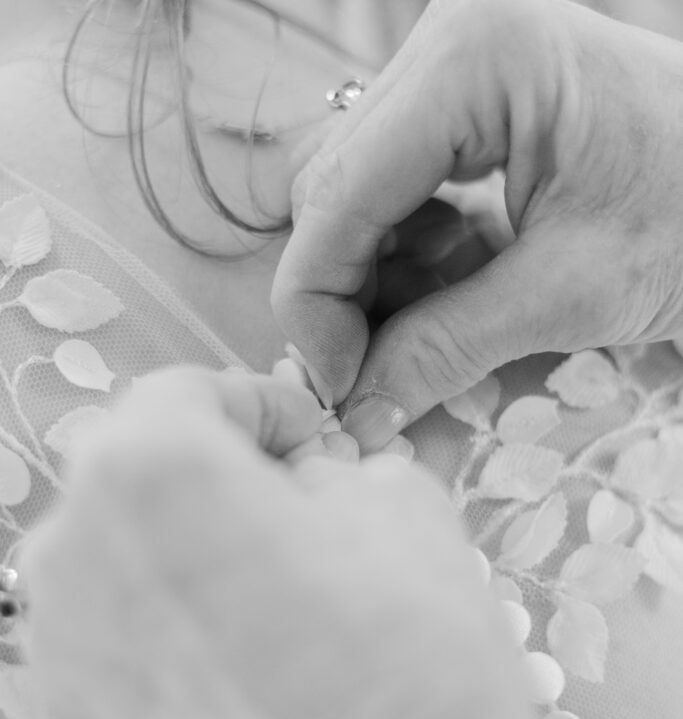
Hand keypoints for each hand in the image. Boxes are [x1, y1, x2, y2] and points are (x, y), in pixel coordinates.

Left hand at [23, 368, 626, 718]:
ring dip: (183, 536)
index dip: (265, 408)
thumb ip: (328, 461)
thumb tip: (301, 478)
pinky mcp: (78, 710)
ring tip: (269, 581)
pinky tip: (237, 645)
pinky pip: (109, 615)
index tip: (315, 447)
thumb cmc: (415, 656)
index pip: (188, 392)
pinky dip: (160, 605)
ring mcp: (62, 634)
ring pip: (115, 540)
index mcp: (146, 465)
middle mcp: (72, 542)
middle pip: (138, 463)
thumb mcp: (399, 501)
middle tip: (297, 507)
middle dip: (215, 466)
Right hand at [272, 0, 682, 450]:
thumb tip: (355, 413)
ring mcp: (456, 73)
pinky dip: (406, 261)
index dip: (318, 302)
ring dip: (374, 283)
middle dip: (345, 296)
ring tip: (422, 337)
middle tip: (371, 380)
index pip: (339, 192)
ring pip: (357, 197)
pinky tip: (447, 292)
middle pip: (336, 191)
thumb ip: (447, 349)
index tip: (334, 390)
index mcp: (474, 59)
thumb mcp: (572, 292)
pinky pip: (398, 194)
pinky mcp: (470, 108)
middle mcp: (448, 46)